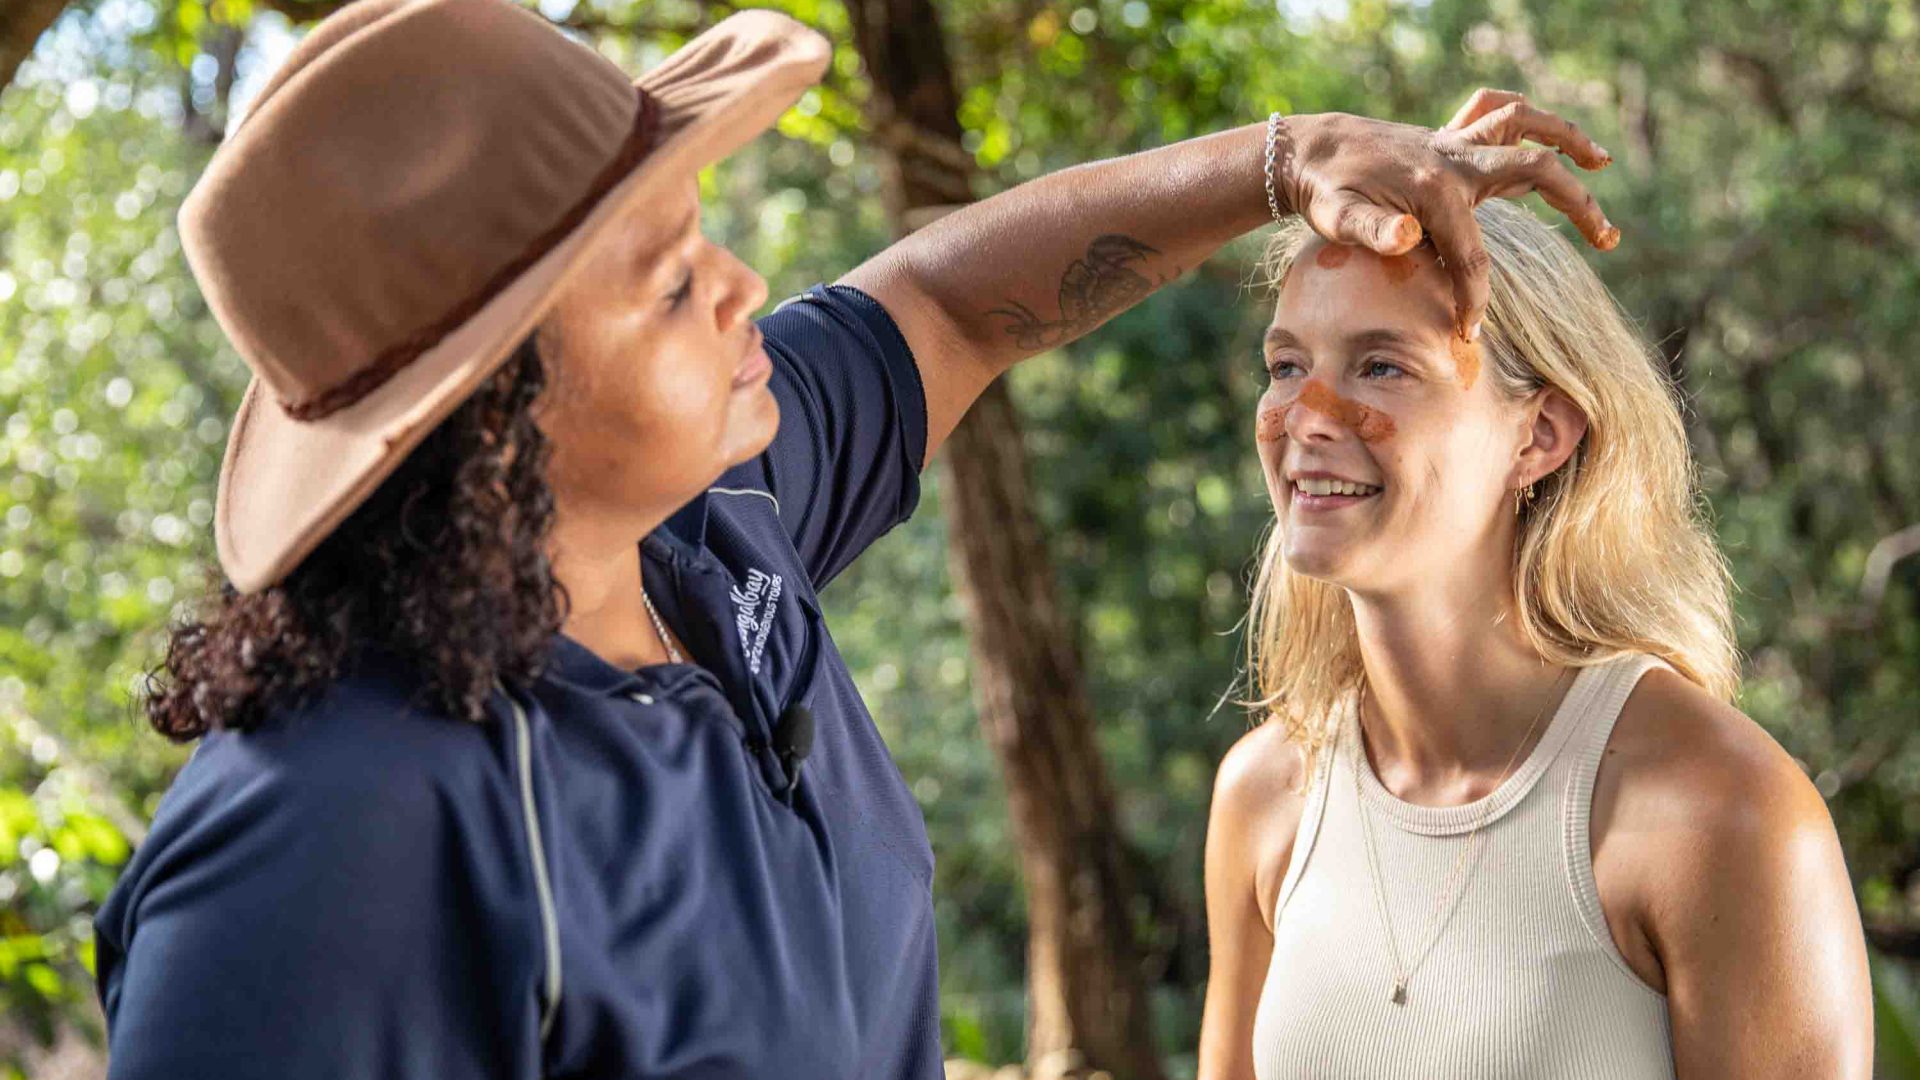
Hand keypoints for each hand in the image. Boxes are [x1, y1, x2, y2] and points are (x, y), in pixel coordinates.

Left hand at [1273, 89, 1615, 340]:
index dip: (1473, 299)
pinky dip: (1526, 119)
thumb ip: (1372, 229)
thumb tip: (1406, 234)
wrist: (1309, 151)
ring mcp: (1454, 144)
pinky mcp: (1448, 138)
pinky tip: (1551, 137)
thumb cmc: (1324, 191)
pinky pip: (1497, 113)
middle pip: (1536, 172)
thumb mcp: (1338, 215)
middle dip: (1577, 206)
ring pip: (1525, 127)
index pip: (1471, 256)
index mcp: (1436, 190)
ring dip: (1568, 138)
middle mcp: (1456, 160)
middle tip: (1607, 240)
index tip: (1470, 333)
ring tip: (1603, 162)